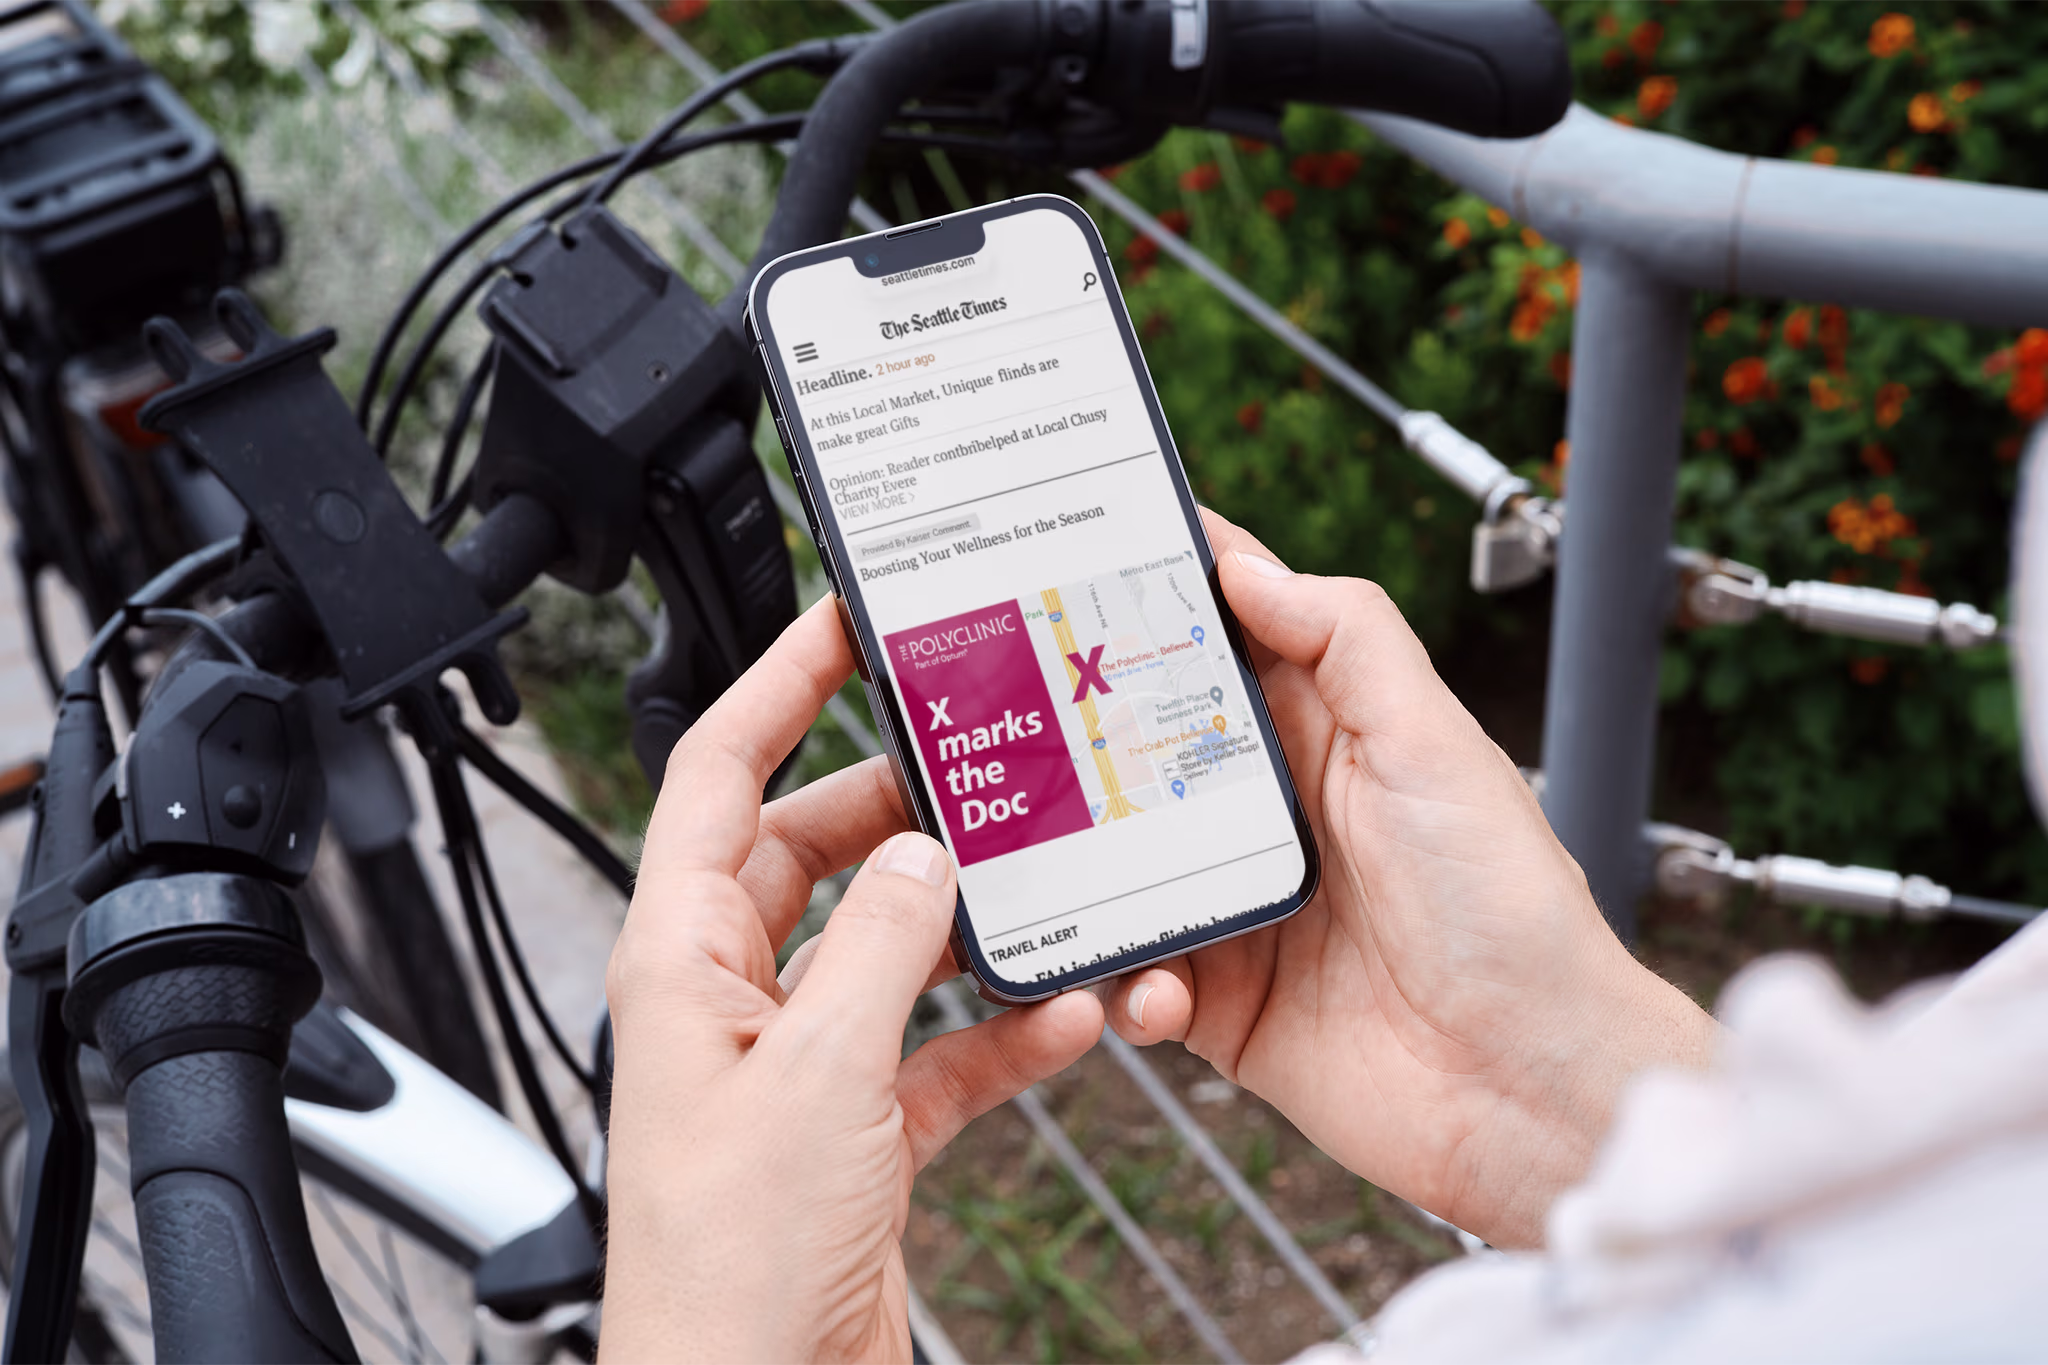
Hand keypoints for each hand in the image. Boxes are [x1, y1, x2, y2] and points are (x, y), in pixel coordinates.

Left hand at [600, 597, 1103, 1363]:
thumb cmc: (730, 1270)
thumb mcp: (823, 1077)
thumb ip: (881, 949)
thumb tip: (923, 857)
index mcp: (682, 959)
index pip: (716, 776)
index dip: (775, 687)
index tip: (840, 623)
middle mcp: (731, 998)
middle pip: (810, 850)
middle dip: (892, 804)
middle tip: (972, 757)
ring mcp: (796, 1062)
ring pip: (882, 944)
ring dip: (957, 919)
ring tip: (1030, 876)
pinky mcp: (855, 1127)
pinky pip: (935, 1045)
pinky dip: (996, 1027)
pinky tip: (1062, 1017)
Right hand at [1097, 511, 1714, 1247]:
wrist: (1526, 1088)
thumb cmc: (1507, 910)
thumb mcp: (1434, 744)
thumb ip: (1346, 641)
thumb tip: (1243, 565)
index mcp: (1323, 735)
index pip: (1224, 640)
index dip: (1155, 594)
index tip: (1070, 552)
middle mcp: (1268, 815)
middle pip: (1140, 749)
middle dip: (1074, 730)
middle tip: (1002, 708)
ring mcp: (1236, 908)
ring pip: (1112, 865)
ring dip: (1076, 867)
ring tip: (1039, 864)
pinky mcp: (1217, 1003)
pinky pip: (1132, 979)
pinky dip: (1125, 983)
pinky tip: (1153, 989)